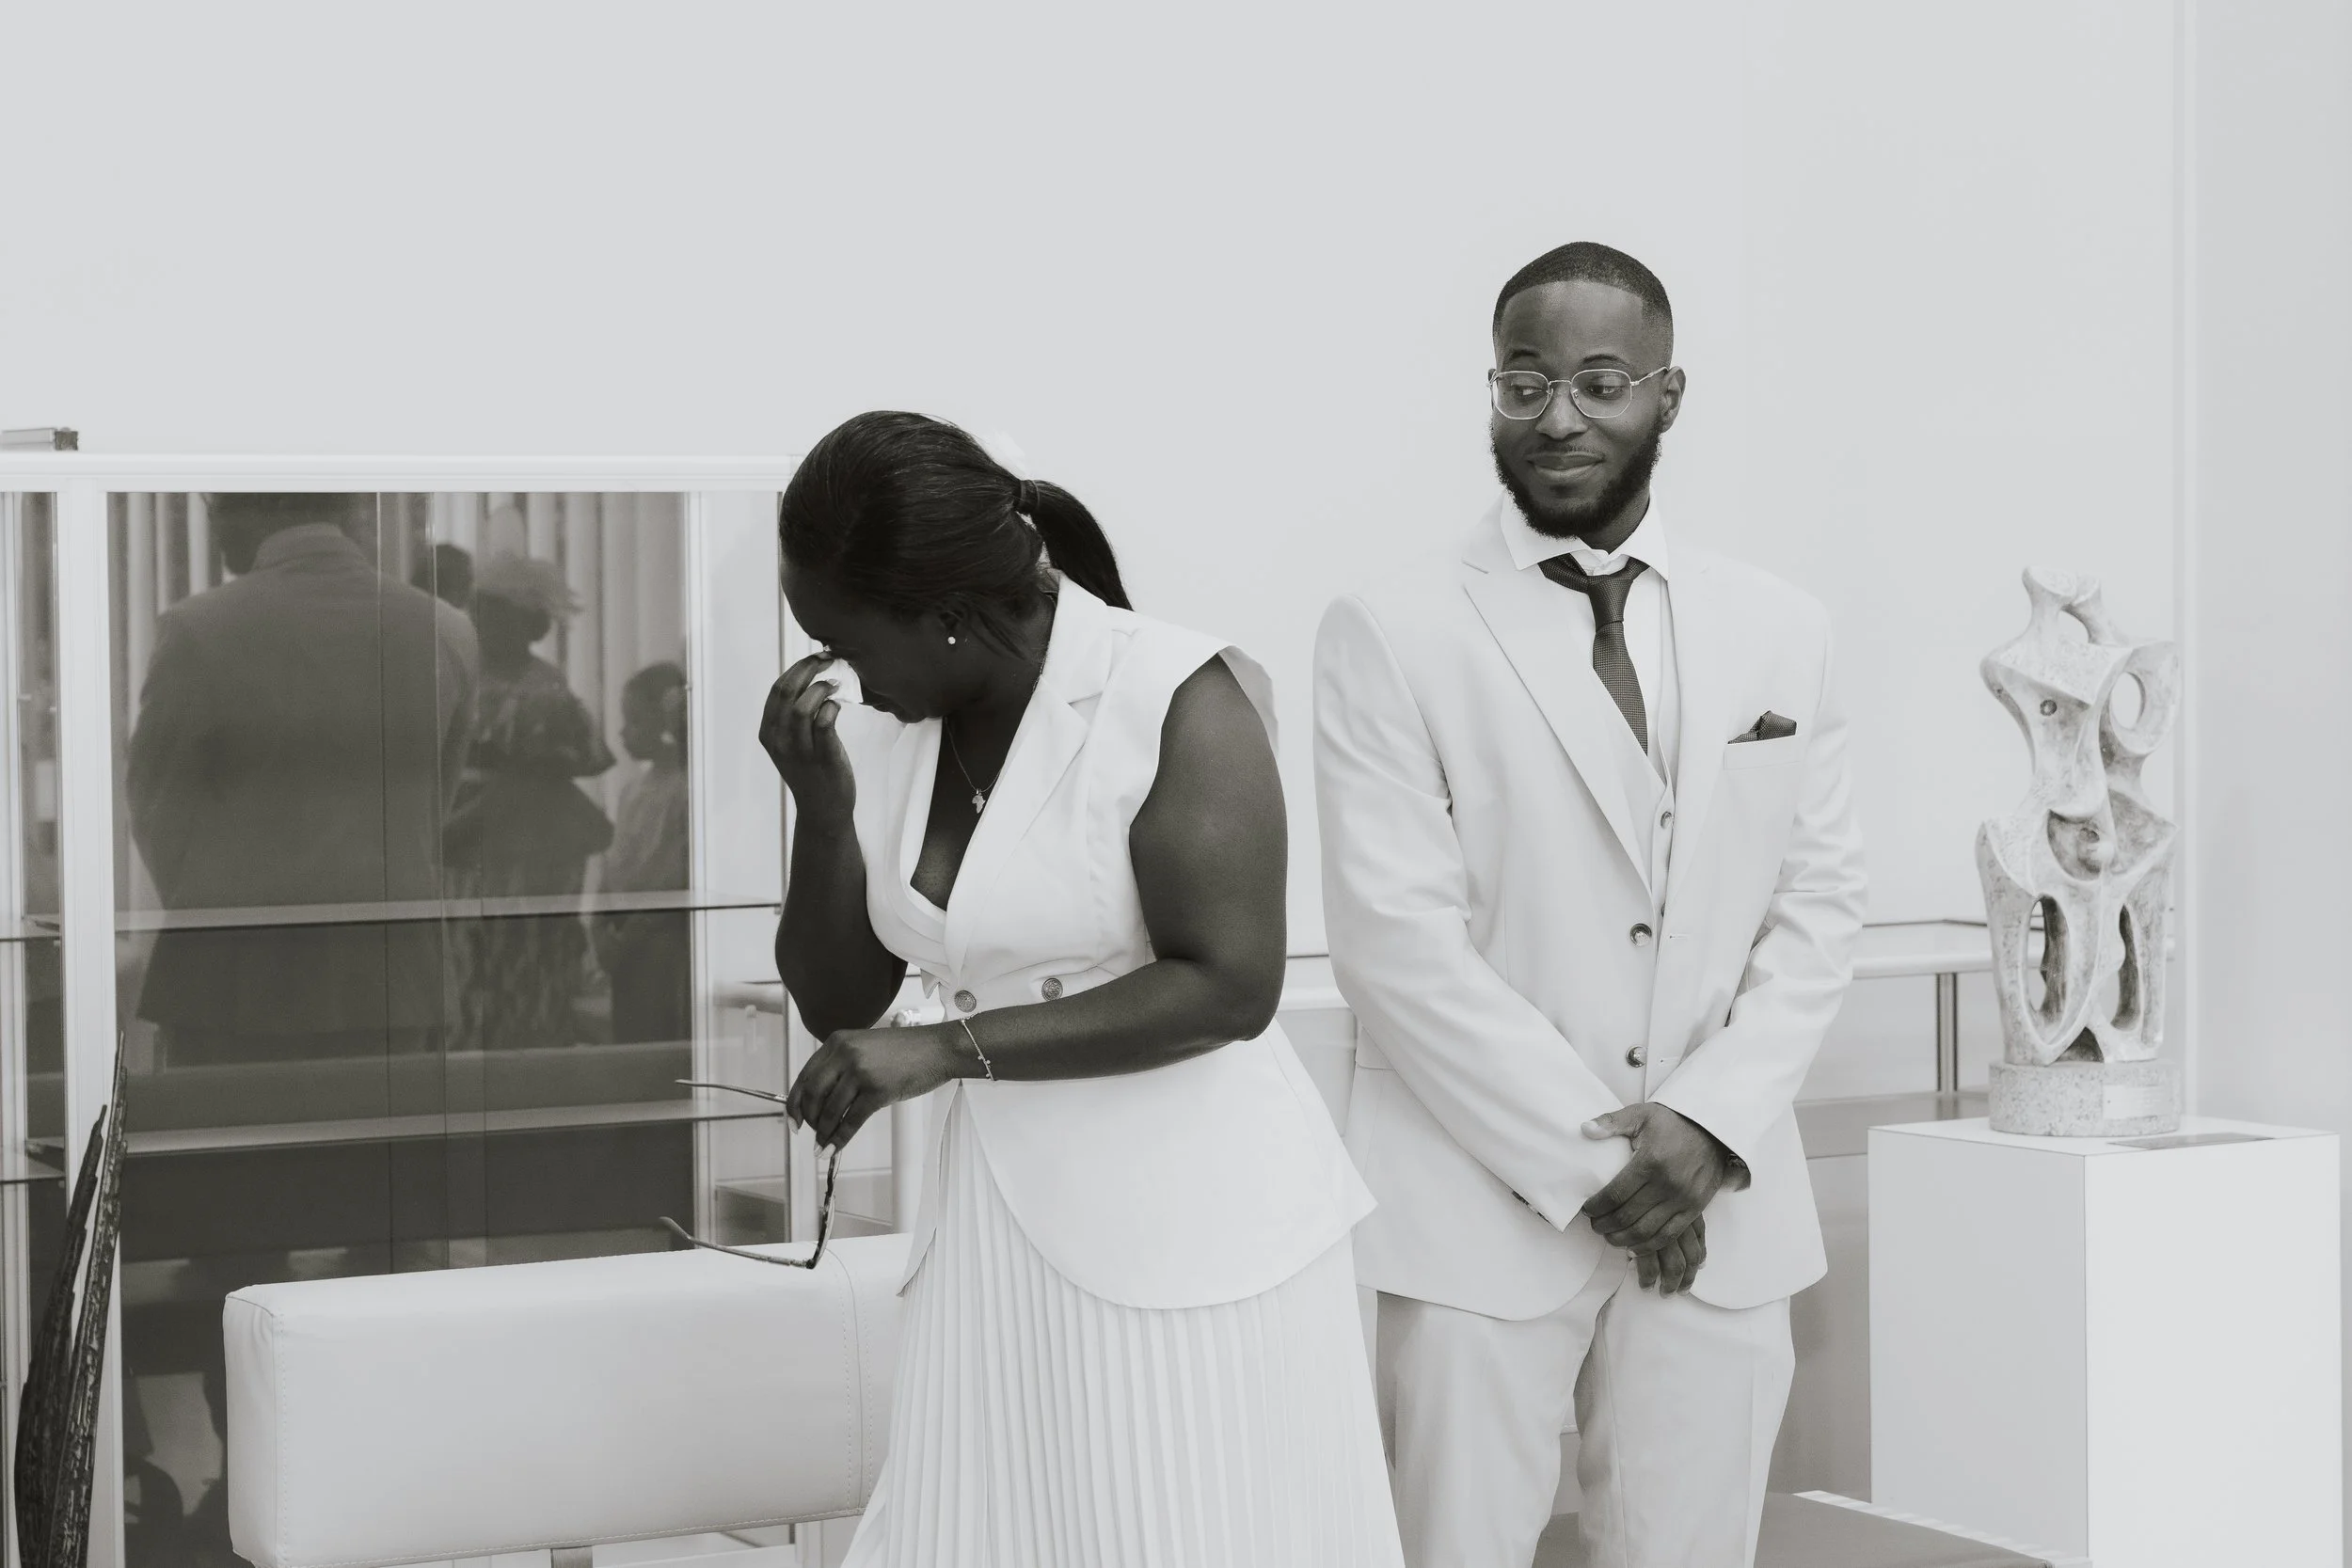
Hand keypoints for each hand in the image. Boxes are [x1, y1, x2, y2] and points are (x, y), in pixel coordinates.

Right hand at [760, 653, 855, 820]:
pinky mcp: (822, 758)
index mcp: (768, 733)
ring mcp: (799, 751)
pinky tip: (839, 705)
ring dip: (821, 688)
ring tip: (836, 683)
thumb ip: (793, 716)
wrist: (823, 809)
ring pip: (802, 707)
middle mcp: (779, 741)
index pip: (777, 690)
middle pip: (787, 692)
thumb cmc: (812, 770)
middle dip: (808, 668)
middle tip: (828, 658)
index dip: (797, 668)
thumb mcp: (791, 743)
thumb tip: (811, 679)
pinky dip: (831, 707)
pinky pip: (824, 723)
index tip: (816, 658)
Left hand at [785, 1025, 965, 1149]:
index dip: (795, 1102)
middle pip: (813, 1094)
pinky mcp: (877, 1090)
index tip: (794, 1120)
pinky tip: (834, 1147)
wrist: (938, 1049)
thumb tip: (823, 1101)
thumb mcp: (866, 1048)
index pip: (805, 1075)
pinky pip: (851, 1121)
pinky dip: (840, 1138)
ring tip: (824, 1143)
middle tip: (811, 1133)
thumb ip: (842, 1067)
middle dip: (809, 1119)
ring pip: (831, 1110)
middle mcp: (845, 1054)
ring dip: (824, 1132)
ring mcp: (861, 1072)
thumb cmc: (907, 1051)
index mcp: (838, 1041)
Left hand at [1577, 1102, 1739, 1292]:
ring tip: (1610, 1237)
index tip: (1586, 1210)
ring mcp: (1683, 1199)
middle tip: (1594, 1226)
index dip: (1596, 1207)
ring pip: (1646, 1231)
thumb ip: (1611, 1122)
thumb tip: (1584, 1129)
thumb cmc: (1673, 1122)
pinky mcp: (1695, 1208)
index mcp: (1650, 1161)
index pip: (1615, 1194)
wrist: (1713, 1129)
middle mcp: (1667, 1184)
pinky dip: (1649, 1246)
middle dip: (1605, 1225)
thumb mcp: (1641, 1114)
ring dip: (1623, 1239)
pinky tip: (1633, 1246)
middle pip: (1627, 1216)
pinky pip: (1669, 1235)